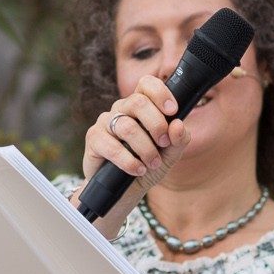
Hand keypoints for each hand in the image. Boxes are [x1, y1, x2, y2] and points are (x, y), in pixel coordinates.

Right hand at [81, 75, 186, 196]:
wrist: (126, 190)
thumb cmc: (148, 165)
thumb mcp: (170, 154)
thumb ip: (179, 139)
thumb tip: (178, 125)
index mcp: (140, 106)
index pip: (147, 84)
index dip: (160, 93)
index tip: (173, 111)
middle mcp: (121, 109)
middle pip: (138, 102)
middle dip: (157, 124)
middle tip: (164, 143)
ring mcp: (105, 122)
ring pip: (127, 126)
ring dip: (145, 149)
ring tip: (152, 164)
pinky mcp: (94, 138)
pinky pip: (112, 147)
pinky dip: (129, 161)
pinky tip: (137, 170)